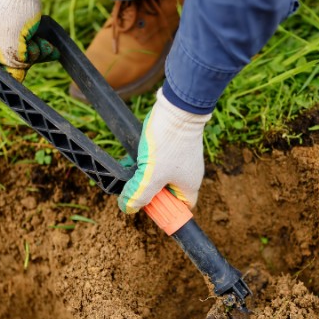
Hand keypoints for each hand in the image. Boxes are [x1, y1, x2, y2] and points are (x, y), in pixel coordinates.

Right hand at [0, 0, 56, 84]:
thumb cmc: (12, 9)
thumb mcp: (13, 40)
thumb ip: (12, 63)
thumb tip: (16, 77)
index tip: (8, 80)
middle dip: (19, 65)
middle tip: (31, 53)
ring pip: (12, 60)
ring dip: (31, 56)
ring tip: (41, 45)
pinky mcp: (6, 35)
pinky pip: (19, 50)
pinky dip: (33, 49)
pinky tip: (45, 44)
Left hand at [119, 89, 211, 213]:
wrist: (177, 108)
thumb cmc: (169, 143)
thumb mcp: (151, 175)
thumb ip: (139, 194)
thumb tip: (128, 208)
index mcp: (190, 185)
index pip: (181, 208)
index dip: (165, 210)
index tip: (149, 206)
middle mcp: (188, 173)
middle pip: (167, 192)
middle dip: (149, 191)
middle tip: (135, 187)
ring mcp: (181, 159)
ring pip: (159, 175)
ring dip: (144, 175)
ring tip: (132, 170)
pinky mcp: (173, 146)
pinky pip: (157, 160)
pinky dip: (145, 161)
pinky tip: (134, 157)